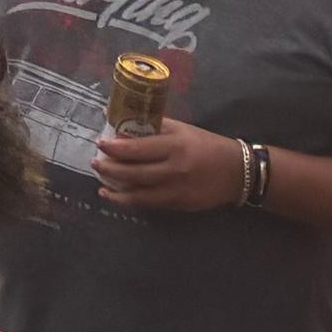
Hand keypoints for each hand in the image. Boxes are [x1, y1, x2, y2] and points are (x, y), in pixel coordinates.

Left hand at [89, 115, 246, 213]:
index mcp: (175, 146)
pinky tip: (118, 196)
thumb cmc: (204, 145)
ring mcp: (179, 190)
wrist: (237, 171)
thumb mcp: (181, 129)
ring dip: (117, 190)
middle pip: (135, 173)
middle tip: (94, 163)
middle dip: (110, 169)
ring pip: (141, 194)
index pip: (138, 148)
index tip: (99, 144)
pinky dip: (132, 201)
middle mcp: (175, 170)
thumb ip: (153, 128)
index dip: (115, 148)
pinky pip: (151, 204)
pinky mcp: (182, 205)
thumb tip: (122, 126)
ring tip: (101, 183)